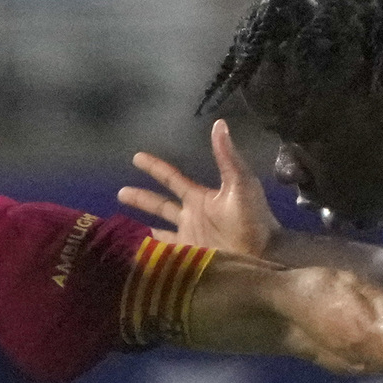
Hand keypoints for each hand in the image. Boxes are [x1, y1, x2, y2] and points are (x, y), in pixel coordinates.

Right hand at [120, 119, 281, 256]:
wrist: (264, 254)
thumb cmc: (253, 219)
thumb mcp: (241, 183)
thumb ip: (227, 156)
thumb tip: (218, 124)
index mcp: (200, 198)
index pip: (172, 179)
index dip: (154, 168)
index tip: (136, 157)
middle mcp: (191, 217)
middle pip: (159, 205)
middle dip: (140, 198)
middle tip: (119, 193)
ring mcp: (188, 239)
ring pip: (157, 231)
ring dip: (141, 228)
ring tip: (119, 227)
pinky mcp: (188, 259)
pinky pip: (163, 254)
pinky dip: (149, 252)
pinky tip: (133, 253)